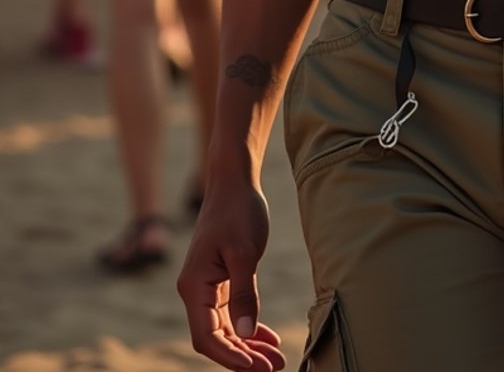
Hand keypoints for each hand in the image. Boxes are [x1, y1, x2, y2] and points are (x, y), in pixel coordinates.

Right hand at [178, 180, 284, 370]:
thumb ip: (244, 294)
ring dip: (249, 346)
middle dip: (244, 357)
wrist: (234, 183)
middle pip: (217, 338)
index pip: (208, 337)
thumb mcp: (245, 251)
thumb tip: (247, 334)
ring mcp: (207, 288)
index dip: (231, 357)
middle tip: (275, 368)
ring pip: (226, 329)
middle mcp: (195, 292)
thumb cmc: (238, 211)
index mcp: (194, 287)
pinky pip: (231, 315)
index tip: (257, 368)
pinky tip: (268, 337)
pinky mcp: (220, 282)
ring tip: (276, 359)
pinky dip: (248, 328)